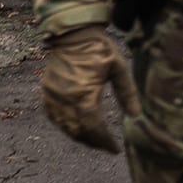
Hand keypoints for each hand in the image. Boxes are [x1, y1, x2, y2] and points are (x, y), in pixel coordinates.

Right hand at [41, 25, 136, 153]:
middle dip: (93, 142)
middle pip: (77, 131)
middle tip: (106, 146)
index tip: (115, 149)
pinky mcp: (46, 92)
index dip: (104, 141)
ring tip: (95, 139)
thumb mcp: (119, 69)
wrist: (73, 33)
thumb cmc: (99, 48)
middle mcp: (64, 99)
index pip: (93, 128)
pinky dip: (64, 126)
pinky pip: (53, 117)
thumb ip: (127, 93)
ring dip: (79, 136)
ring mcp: (52, 96)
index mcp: (83, 94)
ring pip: (64, 127)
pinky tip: (75, 127)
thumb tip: (136, 116)